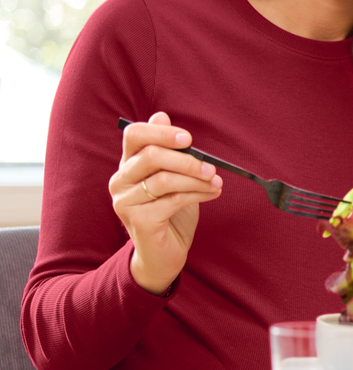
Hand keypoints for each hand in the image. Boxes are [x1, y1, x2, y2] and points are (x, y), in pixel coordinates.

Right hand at [109, 112, 222, 294]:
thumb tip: (162, 115)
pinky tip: (212, 194)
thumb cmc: (170, 211)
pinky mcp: (138, 221)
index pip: (134, 135)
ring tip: (216, 182)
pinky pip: (172, 200)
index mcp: (128, 164)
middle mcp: (120, 181)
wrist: (164, 254)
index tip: (188, 139)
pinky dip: (197, 195)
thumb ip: (168, 151)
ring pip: (164, 179)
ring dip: (196, 179)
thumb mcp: (173, 177)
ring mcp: (125, 202)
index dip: (161, 133)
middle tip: (211, 167)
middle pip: (150, 156)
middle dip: (187, 160)